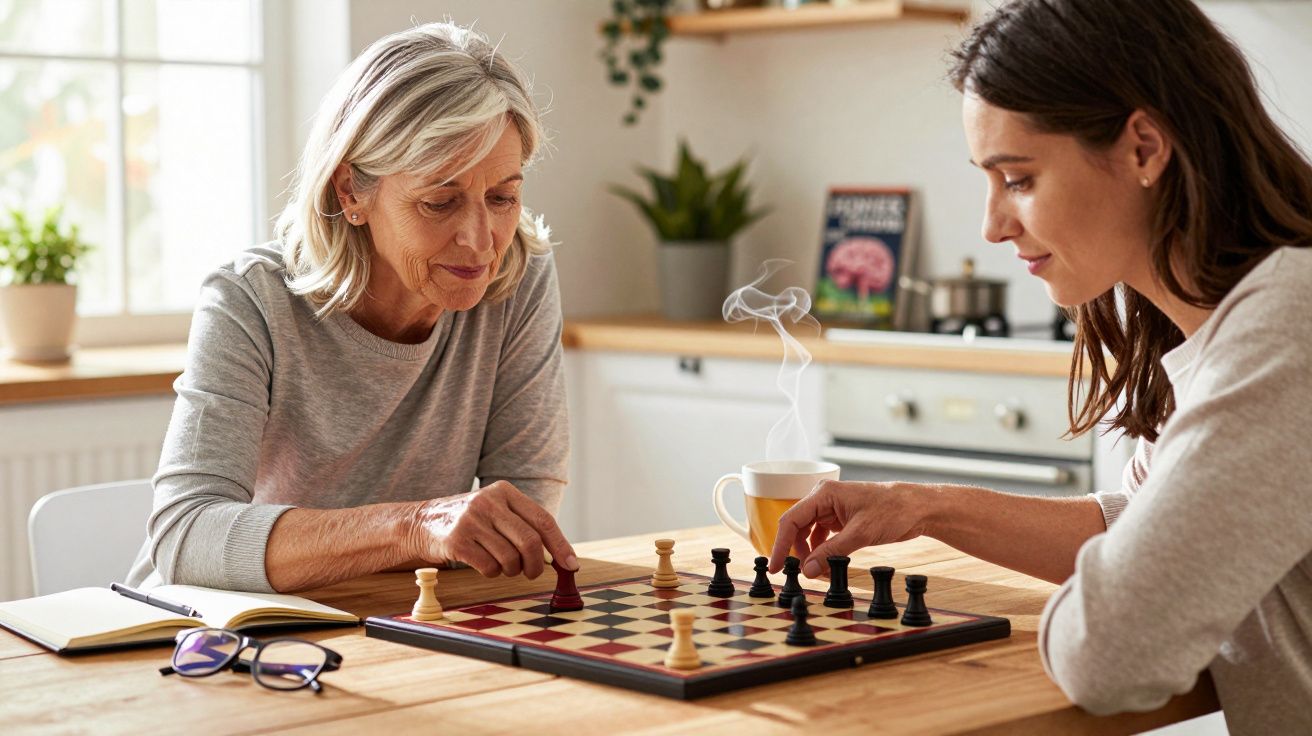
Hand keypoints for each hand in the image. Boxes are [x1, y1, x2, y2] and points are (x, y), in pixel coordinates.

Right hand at [409, 481, 577, 578]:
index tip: (571, 565)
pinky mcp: (457, 541)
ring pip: (510, 558)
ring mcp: (471, 520)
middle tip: (531, 573)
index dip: (560, 545)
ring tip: (502, 566)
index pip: (543, 520)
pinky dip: (493, 573)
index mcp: (505, 491)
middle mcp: (489, 502)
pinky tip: (484, 565)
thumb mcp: (497, 511)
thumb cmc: (470, 521)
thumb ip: (525, 527)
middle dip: (535, 565)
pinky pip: (489, 567)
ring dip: (511, 571)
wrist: (422, 522)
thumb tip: (560, 557)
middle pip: (529, 542)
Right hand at [767, 480, 933, 577]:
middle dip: (795, 551)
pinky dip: (822, 552)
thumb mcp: (860, 534)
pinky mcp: (841, 519)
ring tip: (816, 572)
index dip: (780, 545)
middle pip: (797, 527)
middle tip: (796, 574)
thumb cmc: (893, 510)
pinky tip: (826, 565)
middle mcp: (824, 499)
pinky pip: (822, 537)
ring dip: (809, 554)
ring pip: (809, 534)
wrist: (918, 508)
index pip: (791, 520)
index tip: (775, 566)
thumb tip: (808, 570)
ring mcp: (832, 509)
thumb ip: (831, 553)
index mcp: (824, 494)